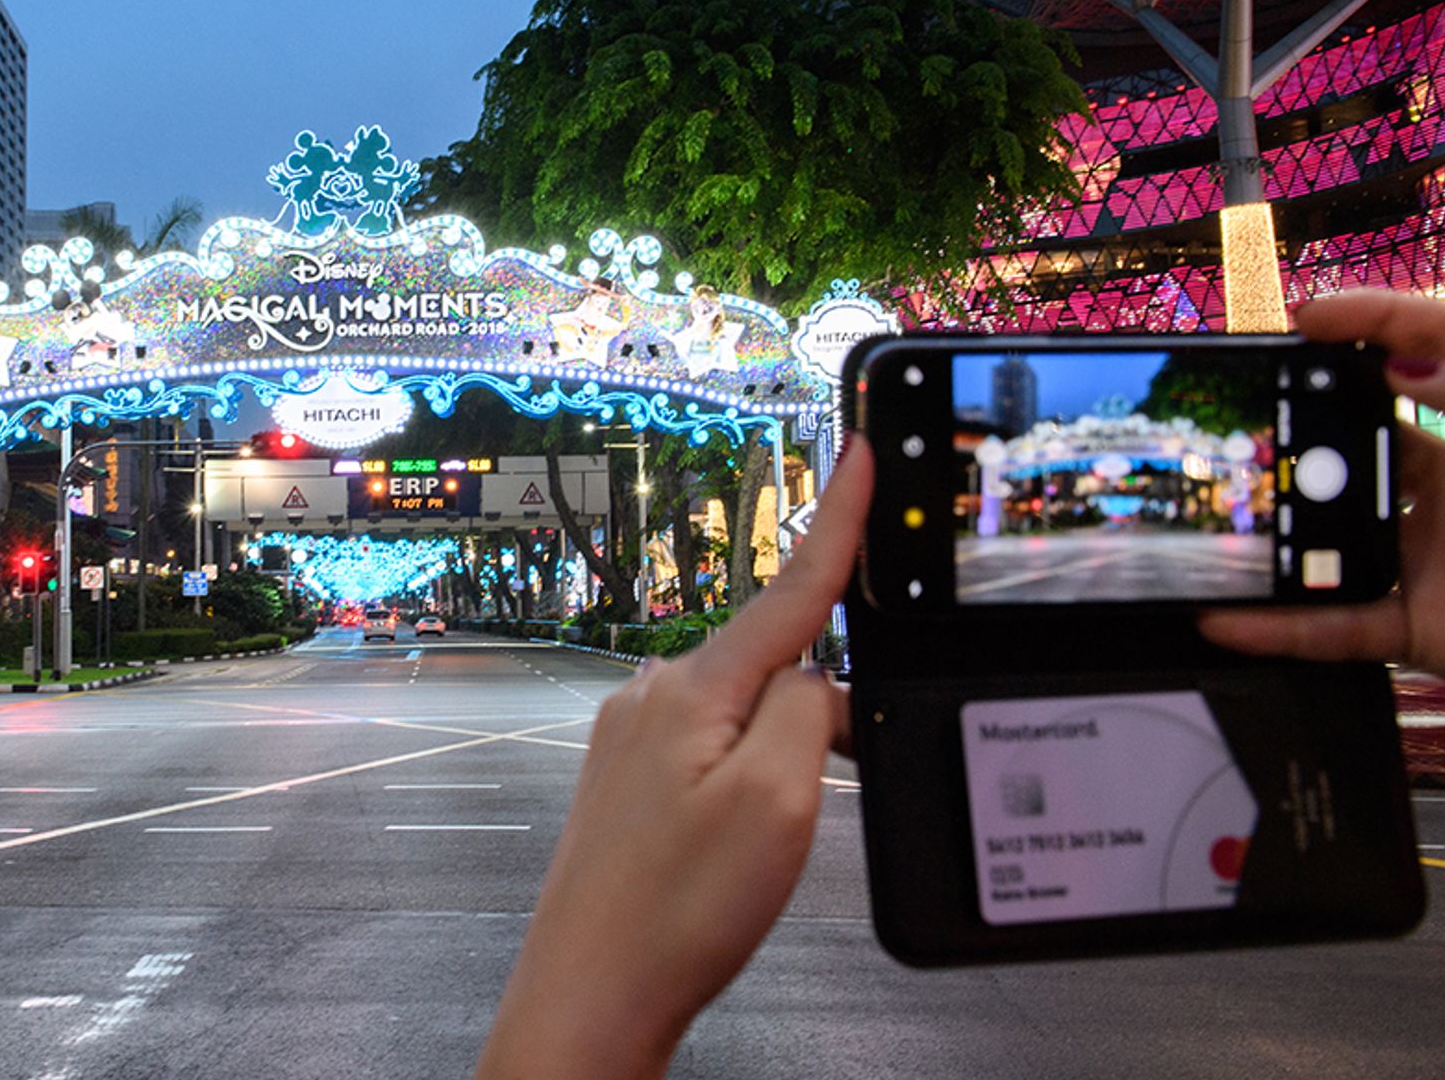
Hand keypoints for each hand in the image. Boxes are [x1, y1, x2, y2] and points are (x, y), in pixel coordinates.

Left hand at [476, 437, 873, 1079]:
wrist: (590, 993)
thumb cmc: (673, 912)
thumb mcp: (778, 802)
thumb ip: (809, 710)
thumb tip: (814, 681)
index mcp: (692, 689)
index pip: (788, 588)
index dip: (835, 520)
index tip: (854, 451)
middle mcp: (652, 697)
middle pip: (775, 664)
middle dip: (823, 714)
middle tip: (815, 804)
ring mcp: (634, 739)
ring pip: (749, 717)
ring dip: (785, 764)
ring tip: (762, 854)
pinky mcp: (630, 782)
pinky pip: (717, 754)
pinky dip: (751, 787)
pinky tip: (739, 849)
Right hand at [1200, 290, 1444, 727]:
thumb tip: (1404, 371)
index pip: (1435, 349)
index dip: (1374, 320)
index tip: (1308, 319)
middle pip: (1364, 436)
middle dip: (1304, 421)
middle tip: (1249, 418)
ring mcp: (1443, 556)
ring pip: (1338, 530)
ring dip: (1280, 525)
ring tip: (1226, 515)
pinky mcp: (1429, 629)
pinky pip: (1340, 625)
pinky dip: (1281, 627)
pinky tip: (1226, 617)